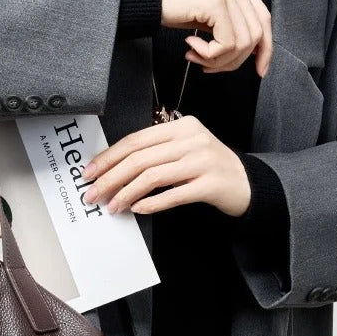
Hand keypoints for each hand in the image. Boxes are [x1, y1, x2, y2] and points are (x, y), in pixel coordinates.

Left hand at [82, 115, 250, 216]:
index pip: (135, 140)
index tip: (89, 173)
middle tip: (93, 195)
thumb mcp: (182, 151)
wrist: (247, 183)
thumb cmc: (208, 168)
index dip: (108, 157)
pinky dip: (152, 203)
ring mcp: (202, 161)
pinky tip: (137, 209)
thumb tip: (111, 171)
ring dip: (126, 194)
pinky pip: (173, 194)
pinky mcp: (210, 184)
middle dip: (110, 178)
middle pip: (140, 158)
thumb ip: (153, 154)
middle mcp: (192, 139)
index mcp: (181, 127)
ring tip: (113, 207)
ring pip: (152, 176)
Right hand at [155, 0, 272, 75]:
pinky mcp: (214, 1)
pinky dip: (209, 54)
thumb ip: (224, 22)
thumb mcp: (202, 11)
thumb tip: (242, 50)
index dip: (265, 47)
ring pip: (242, 41)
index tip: (259, 69)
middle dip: (234, 60)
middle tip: (209, 67)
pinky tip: (190, 48)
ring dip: (218, 59)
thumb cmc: (165, 4)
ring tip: (196, 56)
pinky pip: (226, 42)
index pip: (262, 16)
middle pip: (255, 32)